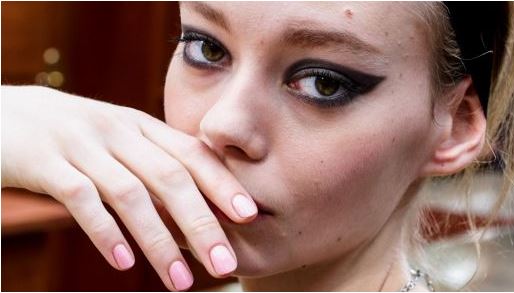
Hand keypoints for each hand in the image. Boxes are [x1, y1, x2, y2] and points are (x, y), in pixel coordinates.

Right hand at [1, 86, 257, 290]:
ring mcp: (81, 145)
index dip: (223, 184)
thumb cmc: (74, 136)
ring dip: (160, 241)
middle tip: (225, 265)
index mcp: (141, 126)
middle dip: (202, 224)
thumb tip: (197, 205)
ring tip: (181, 281)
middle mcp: (118, 131)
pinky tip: (125, 263)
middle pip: (171, 178)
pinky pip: (81, 199)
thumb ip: (153, 164)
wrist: (6, 114)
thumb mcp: (118, 141)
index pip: (192, 154)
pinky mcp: (45, 162)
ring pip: (131, 195)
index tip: (250, 216)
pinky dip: (106, 232)